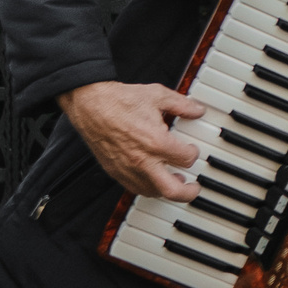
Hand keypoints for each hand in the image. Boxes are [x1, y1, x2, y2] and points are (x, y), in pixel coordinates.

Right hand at [60, 80, 205, 199]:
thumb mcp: (158, 96)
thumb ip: (182, 105)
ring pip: (152, 192)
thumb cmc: (119, 101)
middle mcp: (142, 161)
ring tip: (175, 181)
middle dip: (188, 192)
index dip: (193, 153)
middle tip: (194, 187)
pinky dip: (148, 187)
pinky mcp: (114, 171)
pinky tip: (153, 178)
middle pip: (172, 190)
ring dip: (167, 189)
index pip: (186, 159)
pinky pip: (134, 188)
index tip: (192, 149)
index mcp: (156, 142)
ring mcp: (127, 169)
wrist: (90, 105)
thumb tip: (197, 111)